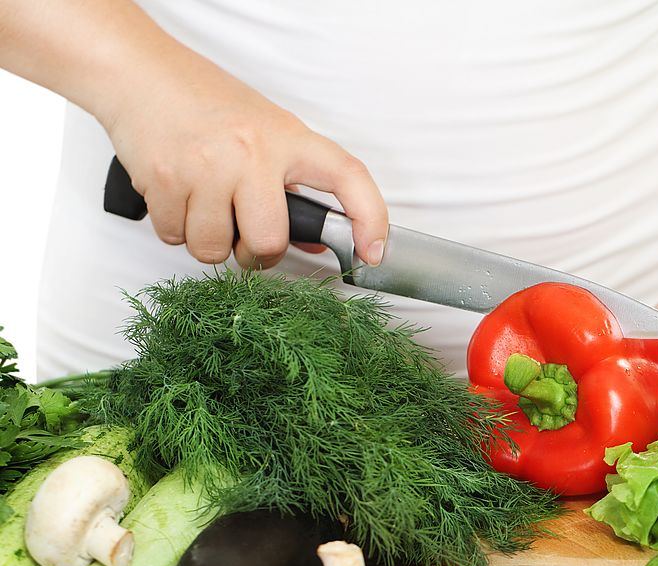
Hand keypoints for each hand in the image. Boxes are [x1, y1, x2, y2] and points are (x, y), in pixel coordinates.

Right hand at [102, 53, 386, 268]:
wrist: (139, 74)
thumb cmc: (205, 102)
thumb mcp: (265, 131)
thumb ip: (292, 184)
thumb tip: (314, 241)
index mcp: (286, 138)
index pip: (347, 177)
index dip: (369, 219)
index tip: (373, 251)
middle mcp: (251, 153)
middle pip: (268, 242)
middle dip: (257, 254)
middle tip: (247, 239)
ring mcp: (206, 168)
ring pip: (214, 250)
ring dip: (210, 243)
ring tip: (206, 208)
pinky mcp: (164, 182)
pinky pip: (175, 239)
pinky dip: (176, 230)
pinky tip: (180, 198)